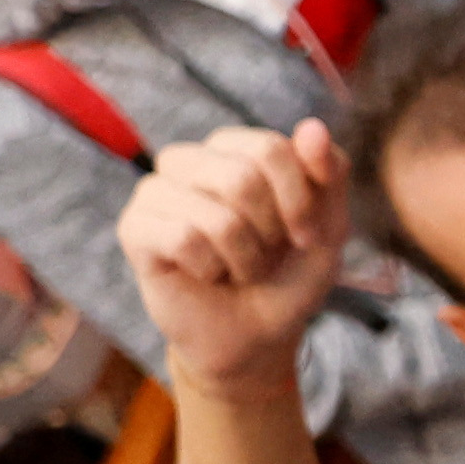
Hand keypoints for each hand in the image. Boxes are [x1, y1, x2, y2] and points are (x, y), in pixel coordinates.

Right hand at [114, 119, 356, 408]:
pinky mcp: (134, 228)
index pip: (270, 148)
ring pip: (215, 214)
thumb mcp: (328, 228)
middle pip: (242, 178)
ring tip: (237, 267)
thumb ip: (330, 175)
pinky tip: (207, 275)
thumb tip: (314, 127)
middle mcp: (188, 161)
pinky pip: (184, 238)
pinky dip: (211, 268)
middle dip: (270, 233)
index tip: (306, 237)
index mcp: (232, 150)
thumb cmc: (288, 276)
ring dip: (243, 256)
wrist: (257, 336)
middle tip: (264, 256)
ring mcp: (155, 192)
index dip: (299, 200)